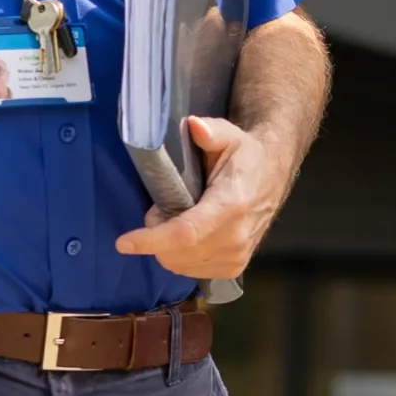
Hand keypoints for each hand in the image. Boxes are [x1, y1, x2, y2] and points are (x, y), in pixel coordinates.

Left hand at [114, 115, 291, 278]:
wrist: (272, 176)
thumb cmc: (245, 157)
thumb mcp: (231, 136)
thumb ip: (211, 132)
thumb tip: (193, 125)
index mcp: (232, 205)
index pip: (186, 233)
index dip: (152, 240)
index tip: (124, 242)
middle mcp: (236, 237)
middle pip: (176, 252)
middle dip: (155, 235)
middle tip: (159, 210)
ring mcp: (236, 256)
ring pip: (180, 264)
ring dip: (166, 247)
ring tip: (175, 219)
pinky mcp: (234, 267)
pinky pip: (191, 271)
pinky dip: (180, 257)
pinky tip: (187, 236)